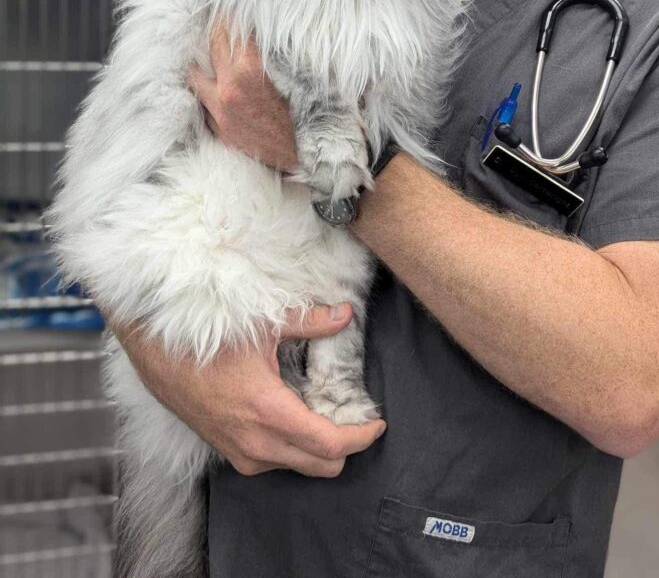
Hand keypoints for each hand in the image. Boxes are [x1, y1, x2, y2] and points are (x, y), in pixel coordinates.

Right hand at [114, 302, 385, 476]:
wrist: (159, 358)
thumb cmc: (208, 341)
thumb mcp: (263, 326)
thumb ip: (310, 322)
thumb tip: (345, 313)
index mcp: (268, 412)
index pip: (330, 444)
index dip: (361, 437)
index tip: (377, 424)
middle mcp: (257, 443)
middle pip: (322, 466)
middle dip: (346, 446)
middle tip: (357, 418)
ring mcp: (243, 453)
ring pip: (300, 467)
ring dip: (320, 449)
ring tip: (328, 414)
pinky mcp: (232, 454)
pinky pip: (278, 463)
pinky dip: (296, 449)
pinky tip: (297, 418)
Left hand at [188, 22, 298, 171]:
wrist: (303, 157)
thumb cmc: (305, 115)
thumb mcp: (294, 77)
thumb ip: (272, 52)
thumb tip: (256, 29)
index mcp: (250, 71)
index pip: (232, 29)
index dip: (231, 13)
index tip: (229, 2)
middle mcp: (229, 88)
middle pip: (213, 44)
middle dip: (217, 27)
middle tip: (218, 15)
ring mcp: (219, 110)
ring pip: (195, 73)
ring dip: (202, 60)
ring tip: (205, 50)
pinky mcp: (217, 128)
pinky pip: (202, 101)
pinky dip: (206, 88)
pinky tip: (210, 81)